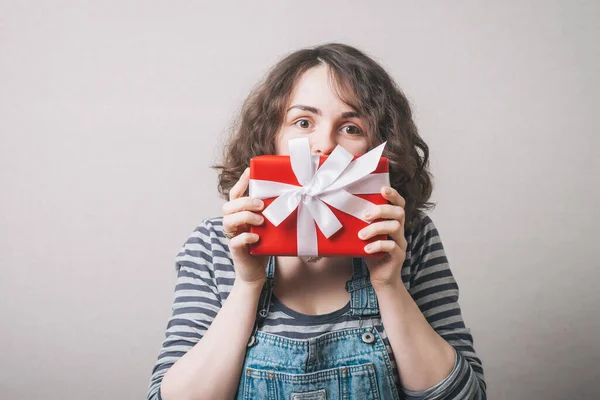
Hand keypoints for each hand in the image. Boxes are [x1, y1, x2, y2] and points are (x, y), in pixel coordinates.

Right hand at [222, 168, 268, 285]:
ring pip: (228, 220)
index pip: (235, 194)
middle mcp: (233, 224)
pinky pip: (235, 241)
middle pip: (228, 205)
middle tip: (261, 205)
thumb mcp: (269, 226)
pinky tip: (256, 238)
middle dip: (245, 202)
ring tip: (261, 221)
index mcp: (240, 215)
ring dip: (244, 217)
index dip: (240, 182)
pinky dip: (245, 237)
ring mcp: (233, 237)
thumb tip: (294, 196)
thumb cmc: (264, 247)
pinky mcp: (235, 251)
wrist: (256, 273)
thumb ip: (273, 213)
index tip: (249, 171)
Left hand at [358, 186, 407, 290]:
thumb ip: (359, 225)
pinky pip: (391, 246)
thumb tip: (338, 211)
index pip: (399, 204)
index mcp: (393, 223)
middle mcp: (399, 231)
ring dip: (375, 228)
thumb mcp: (365, 236)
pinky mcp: (398, 256)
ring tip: (361, 235)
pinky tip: (366, 250)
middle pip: (399, 212)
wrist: (381, 279)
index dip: (394, 195)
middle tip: (365, 215)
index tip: (382, 189)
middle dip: (381, 210)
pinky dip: (377, 245)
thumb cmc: (371, 254)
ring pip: (395, 227)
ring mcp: (400, 243)